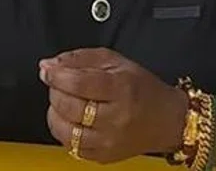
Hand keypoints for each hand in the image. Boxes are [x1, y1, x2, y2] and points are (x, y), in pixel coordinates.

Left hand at [40, 48, 187, 163]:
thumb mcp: (114, 61)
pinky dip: (64, 130)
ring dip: (56, 112)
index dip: (56, 75)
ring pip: (65, 130)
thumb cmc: (141, 89)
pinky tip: (73, 120)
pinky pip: (70, 146)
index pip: (78, 83)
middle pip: (68, 106)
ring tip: (66, 103)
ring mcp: (110, 141)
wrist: (168, 120)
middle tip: (60, 85)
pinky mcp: (104, 156)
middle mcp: (117, 119)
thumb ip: (78, 58)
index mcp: (121, 89)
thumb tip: (48, 65)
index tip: (48, 71)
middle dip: (55, 91)